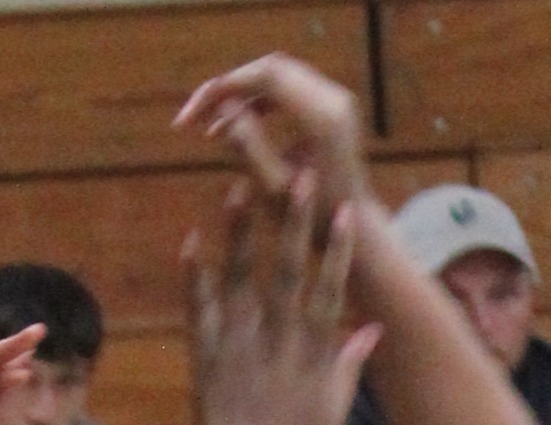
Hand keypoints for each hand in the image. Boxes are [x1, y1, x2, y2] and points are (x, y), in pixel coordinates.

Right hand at [177, 49, 372, 220]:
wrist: (357, 230)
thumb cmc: (314, 221)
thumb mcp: (274, 189)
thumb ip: (248, 147)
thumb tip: (221, 108)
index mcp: (322, 118)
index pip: (266, 77)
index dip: (225, 87)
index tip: (193, 114)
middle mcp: (334, 99)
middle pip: (269, 68)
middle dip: (229, 86)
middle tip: (195, 114)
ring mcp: (335, 99)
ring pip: (276, 75)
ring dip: (241, 93)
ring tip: (210, 124)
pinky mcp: (330, 105)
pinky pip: (285, 88)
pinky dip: (258, 100)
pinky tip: (235, 123)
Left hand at [180, 156, 376, 424]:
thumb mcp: (333, 412)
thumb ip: (350, 366)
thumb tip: (374, 329)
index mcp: (310, 356)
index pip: (328, 293)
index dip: (337, 251)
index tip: (344, 213)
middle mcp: (275, 342)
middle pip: (286, 272)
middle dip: (293, 223)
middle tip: (297, 178)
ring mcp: (238, 344)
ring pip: (239, 279)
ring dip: (240, 232)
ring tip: (239, 188)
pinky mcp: (207, 353)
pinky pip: (199, 307)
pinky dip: (194, 275)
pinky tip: (191, 240)